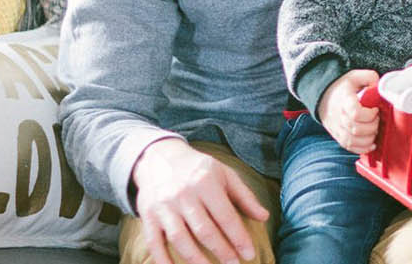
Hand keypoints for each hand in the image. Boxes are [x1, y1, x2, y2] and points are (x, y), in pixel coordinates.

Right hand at [131, 137, 267, 263]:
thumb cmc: (198, 169)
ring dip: (195, 260)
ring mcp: (163, 207)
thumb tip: (264, 217)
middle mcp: (183, 195)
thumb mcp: (224, 174)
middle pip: (204, 230)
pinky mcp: (147, 216)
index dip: (238, 238)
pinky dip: (162, 260)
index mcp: (205, 183)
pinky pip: (153, 242)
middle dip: (221, 251)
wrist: (159, 158)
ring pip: (180, 239)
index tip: (249, 254)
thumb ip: (245, 196)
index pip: (225, 216)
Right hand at [317, 69, 380, 153]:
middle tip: (377, 119)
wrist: (324, 96)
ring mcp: (337, 128)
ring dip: (369, 139)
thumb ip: (370, 77)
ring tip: (374, 130)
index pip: (356, 114)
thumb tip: (380, 87)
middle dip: (372, 126)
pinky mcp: (338, 136)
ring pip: (353, 141)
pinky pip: (349, 147)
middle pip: (356, 129)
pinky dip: (362, 148)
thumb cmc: (342, 87)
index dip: (370, 115)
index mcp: (344, 101)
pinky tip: (371, 144)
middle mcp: (339, 117)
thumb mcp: (355, 76)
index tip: (376, 109)